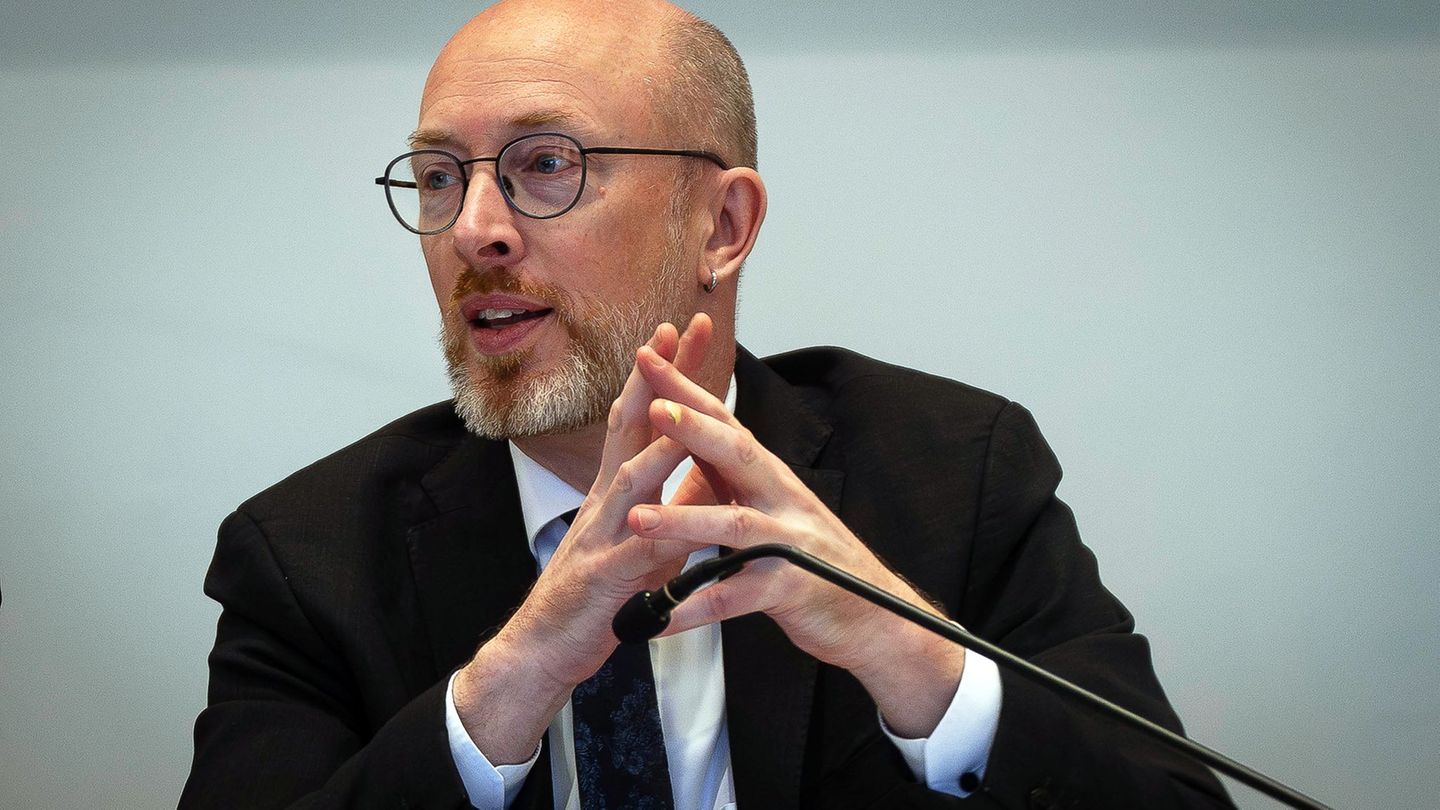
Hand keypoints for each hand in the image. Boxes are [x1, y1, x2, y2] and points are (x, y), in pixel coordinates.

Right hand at [454, 315, 715, 760]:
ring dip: (655, 445)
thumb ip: (679, 501)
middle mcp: (606, 500)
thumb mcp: (650, 535)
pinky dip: (645, 538)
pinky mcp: (598, 580)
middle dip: (655, 378)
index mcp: (622, 487)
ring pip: (629, 481)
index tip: (689, 329)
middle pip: (629, 426)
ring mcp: (599, 535)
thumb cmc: (601, 589)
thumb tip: (713, 466)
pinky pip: (626, 555)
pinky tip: (661, 524)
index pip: (647, 416)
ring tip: (680, 411)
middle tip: (673, 332)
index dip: (667, 372)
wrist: (546, 646)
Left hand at [627, 346, 967, 736]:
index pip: (726, 425)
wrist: (878, 617)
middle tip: (655, 408)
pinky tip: (663, 617)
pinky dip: (699, 607)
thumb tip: (697, 439)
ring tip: (638, 520)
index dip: (688, 392)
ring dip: (685, 521)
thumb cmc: (819, 562)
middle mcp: (784, 502)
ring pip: (736, 525)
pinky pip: (738, 597)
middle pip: (740, 455)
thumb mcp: (777, 510)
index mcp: (772, 479)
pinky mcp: (792, 591)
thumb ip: (736, 480)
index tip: (650, 360)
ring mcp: (791, 545)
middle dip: (696, 429)